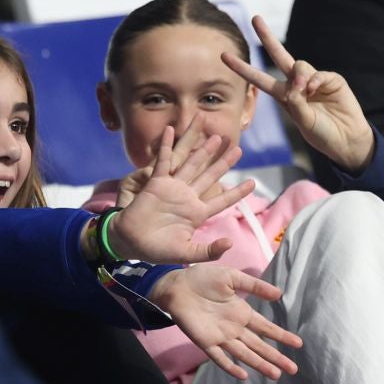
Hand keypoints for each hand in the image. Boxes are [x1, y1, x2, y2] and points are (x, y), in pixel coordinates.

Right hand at [110, 128, 257, 263]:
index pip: (222, 200)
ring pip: (191, 164)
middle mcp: (187, 197)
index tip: (252, 183)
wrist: (131, 242)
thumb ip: (209, 251)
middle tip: (238, 148)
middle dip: (224, 162)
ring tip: (216, 136)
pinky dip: (166, 145)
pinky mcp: (156, 183)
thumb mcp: (187, 253)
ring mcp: (172, 188)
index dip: (237, 192)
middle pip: (210, 175)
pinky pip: (163, 161)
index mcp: (197, 213)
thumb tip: (230, 244)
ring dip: (203, 150)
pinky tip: (171, 130)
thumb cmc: (157, 250)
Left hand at [151, 265, 301, 379]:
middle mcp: (235, 328)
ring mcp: (221, 337)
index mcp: (242, 313)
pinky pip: (219, 357)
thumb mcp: (232, 277)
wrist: (177, 284)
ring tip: (276, 375)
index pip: (266, 328)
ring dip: (260, 364)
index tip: (298, 344)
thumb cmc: (203, 278)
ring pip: (245, 354)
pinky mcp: (205, 342)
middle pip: (260, 346)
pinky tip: (243, 375)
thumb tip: (279, 294)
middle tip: (293, 369)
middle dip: (276, 357)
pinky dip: (230, 367)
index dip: (282, 336)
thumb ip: (254, 286)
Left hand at [221, 14, 375, 174]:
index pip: (260, 79)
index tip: (224, 56)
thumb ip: (297, 104)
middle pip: (279, 55)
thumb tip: (296, 84)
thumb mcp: (305, 123)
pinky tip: (314, 90)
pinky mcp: (332, 80)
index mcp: (285, 96)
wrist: (347, 140)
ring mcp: (315, 81)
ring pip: (299, 66)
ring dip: (299, 76)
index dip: (242, 68)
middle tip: (255, 18)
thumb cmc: (323, 134)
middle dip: (267, 37)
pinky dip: (315, 80)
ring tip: (305, 91)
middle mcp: (298, 85)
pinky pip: (319, 74)